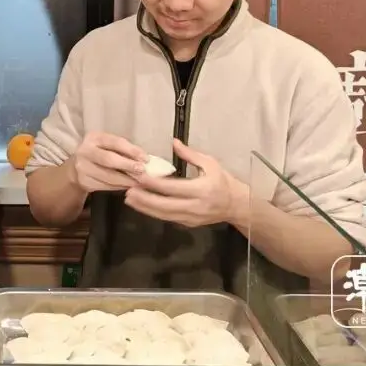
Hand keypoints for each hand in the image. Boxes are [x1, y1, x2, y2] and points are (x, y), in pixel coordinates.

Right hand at [68, 132, 146, 192]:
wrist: (77, 166)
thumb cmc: (99, 153)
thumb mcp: (107, 145)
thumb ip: (123, 150)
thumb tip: (144, 160)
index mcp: (93, 137)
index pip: (115, 142)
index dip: (131, 150)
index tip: (146, 159)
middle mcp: (85, 151)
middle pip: (109, 159)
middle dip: (128, 166)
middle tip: (142, 172)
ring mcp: (82, 167)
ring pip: (108, 176)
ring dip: (126, 180)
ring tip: (139, 182)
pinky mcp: (84, 181)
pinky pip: (105, 186)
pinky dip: (119, 187)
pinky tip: (128, 186)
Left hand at [124, 140, 248, 227]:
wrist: (236, 205)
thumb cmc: (223, 181)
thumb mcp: (210, 163)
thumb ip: (190, 154)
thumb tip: (173, 142)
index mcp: (201, 189)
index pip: (173, 187)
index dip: (154, 183)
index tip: (140, 177)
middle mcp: (195, 206)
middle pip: (165, 205)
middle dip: (145, 199)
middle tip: (128, 191)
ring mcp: (192, 218)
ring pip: (164, 215)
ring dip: (145, 208)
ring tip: (130, 199)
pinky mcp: (189, 224)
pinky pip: (168, 219)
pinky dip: (154, 213)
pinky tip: (143, 206)